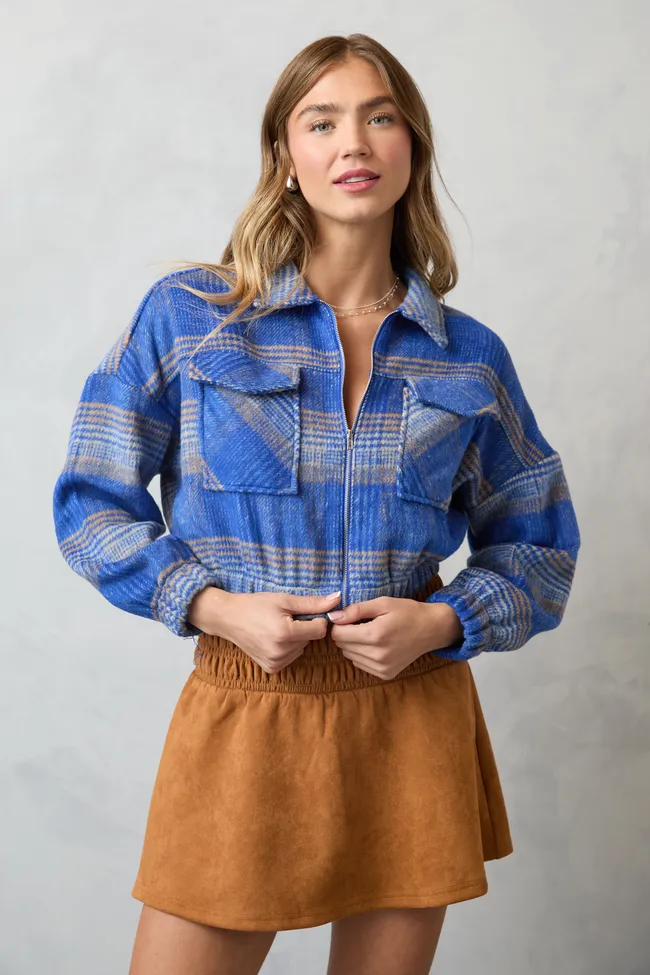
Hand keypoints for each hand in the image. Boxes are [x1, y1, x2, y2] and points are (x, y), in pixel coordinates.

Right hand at [187, 587, 342, 674]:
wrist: (228, 618)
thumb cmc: (256, 605)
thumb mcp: (284, 599)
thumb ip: (313, 603)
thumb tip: (337, 599)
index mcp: (285, 633)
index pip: (320, 629)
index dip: (315, 618)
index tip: (301, 612)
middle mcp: (281, 652)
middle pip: (310, 639)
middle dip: (303, 628)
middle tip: (283, 619)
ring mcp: (275, 662)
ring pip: (302, 648)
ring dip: (296, 639)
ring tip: (276, 628)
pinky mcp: (271, 668)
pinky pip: (291, 657)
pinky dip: (287, 648)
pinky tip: (273, 639)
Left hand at [327, 597, 463, 679]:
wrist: (432, 629)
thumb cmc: (408, 612)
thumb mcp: (383, 603)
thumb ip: (356, 610)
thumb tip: (332, 617)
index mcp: (375, 635)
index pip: (338, 634)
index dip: (340, 623)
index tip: (350, 616)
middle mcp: (378, 655)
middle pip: (342, 646)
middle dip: (346, 633)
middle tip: (363, 624)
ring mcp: (382, 668)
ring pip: (349, 656)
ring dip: (354, 645)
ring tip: (371, 634)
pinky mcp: (385, 674)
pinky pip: (360, 664)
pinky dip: (363, 654)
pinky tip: (377, 645)